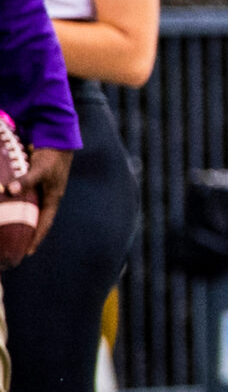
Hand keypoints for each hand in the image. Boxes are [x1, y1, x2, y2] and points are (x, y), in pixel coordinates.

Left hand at [13, 147, 67, 265]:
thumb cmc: (51, 156)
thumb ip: (25, 180)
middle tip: (17, 246)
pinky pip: (25, 198)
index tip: (28, 252)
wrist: (57, 139)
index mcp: (53, 198)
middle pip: (37, 219)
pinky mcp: (36, 182)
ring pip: (30, 209)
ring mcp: (42, 189)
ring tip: (11, 232)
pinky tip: (8, 207)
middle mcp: (48, 196)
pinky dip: (17, 205)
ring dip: (22, 220)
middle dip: (28, 233)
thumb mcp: (40, 170)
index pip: (44, 223)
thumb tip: (8, 190)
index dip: (36, 238)